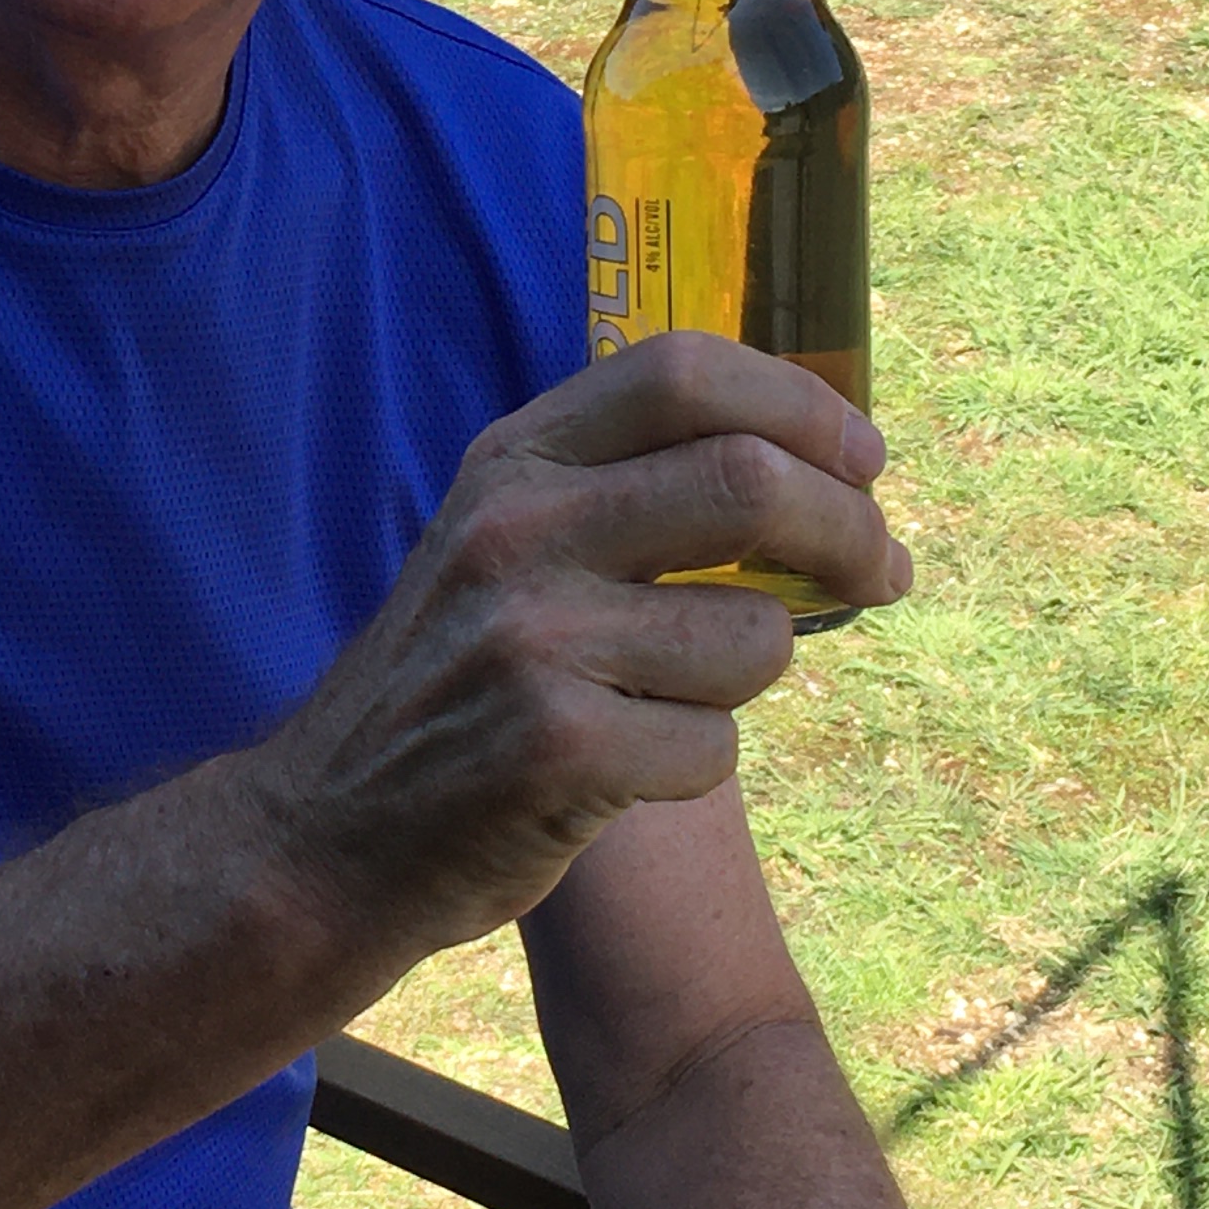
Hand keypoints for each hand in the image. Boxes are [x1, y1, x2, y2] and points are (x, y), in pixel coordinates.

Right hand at [253, 333, 910, 951]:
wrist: (326, 838)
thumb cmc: (456, 687)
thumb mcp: (504, 546)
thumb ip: (622, 488)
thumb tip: (819, 464)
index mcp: (512, 462)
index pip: (683, 370)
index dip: (801, 404)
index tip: (863, 457)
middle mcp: (517, 530)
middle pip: (750, 482)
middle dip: (850, 531)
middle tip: (883, 572)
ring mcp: (530, 637)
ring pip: (754, 637)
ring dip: (751, 678)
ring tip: (677, 701)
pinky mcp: (554, 747)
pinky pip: (715, 747)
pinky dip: (698, 766)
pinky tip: (625, 771)